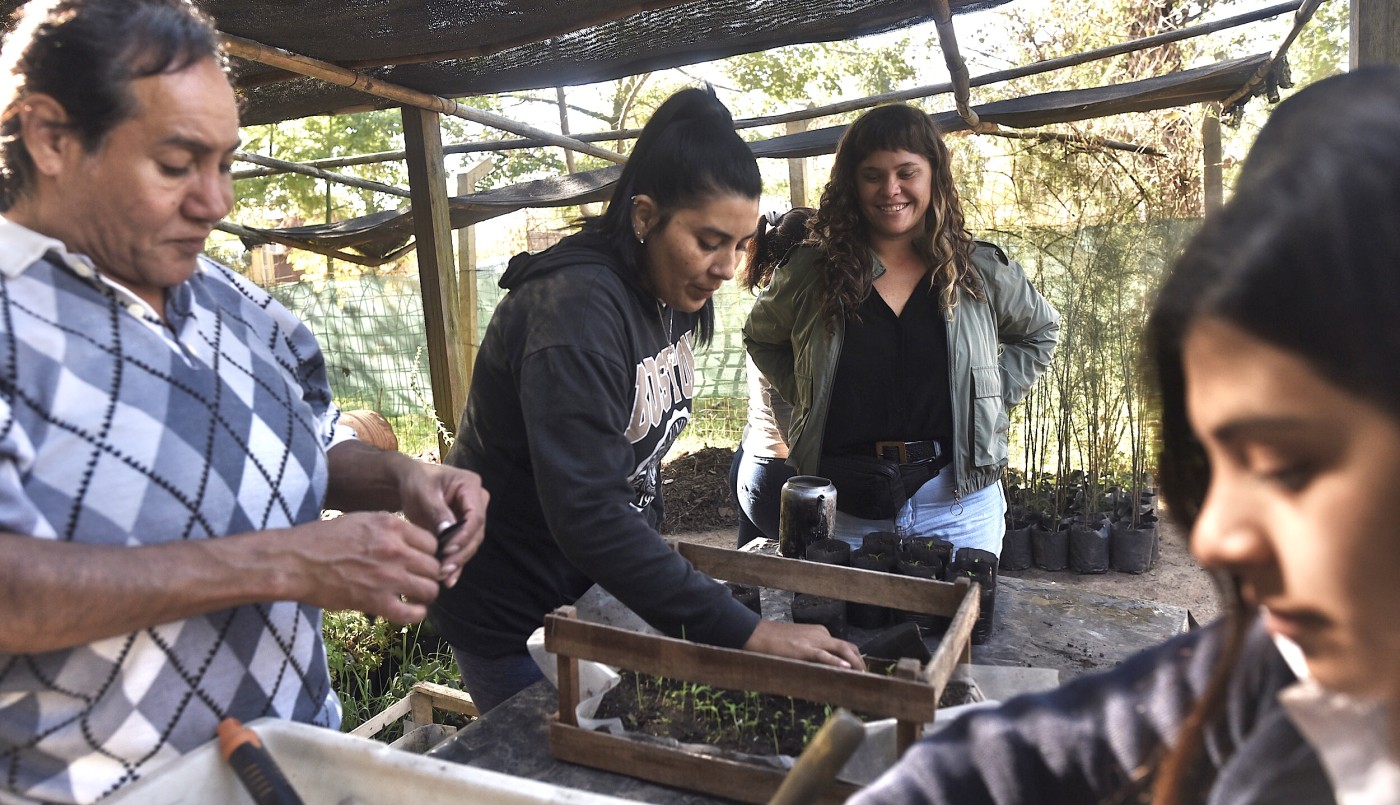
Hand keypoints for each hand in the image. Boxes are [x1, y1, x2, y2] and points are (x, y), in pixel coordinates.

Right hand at [282, 512, 442, 622]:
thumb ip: (390, 530)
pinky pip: (413, 613)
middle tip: (419, 580)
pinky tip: (410, 611)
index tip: (422, 561)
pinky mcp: (376, 601)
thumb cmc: (323, 539)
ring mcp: (387, 576)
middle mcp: (395, 549)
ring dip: (425, 595)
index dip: (430, 554)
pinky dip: (416, 615)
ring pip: (430, 589)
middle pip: (435, 566)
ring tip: (415, 596)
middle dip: (429, 575)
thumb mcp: (362, 520)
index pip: (433, 542)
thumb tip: (411, 543)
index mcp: (391, 526)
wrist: (295, 561)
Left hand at [392, 460, 488, 588]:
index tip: (448, 549)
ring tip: (443, 576)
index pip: (475, 516)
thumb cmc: (416, 481)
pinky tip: (448, 579)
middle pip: (476, 533)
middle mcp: (477, 502)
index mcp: (471, 486)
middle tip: (444, 569)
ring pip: (471, 544)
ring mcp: (471, 517)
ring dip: (458, 562)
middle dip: (461, 553)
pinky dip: (455, 564)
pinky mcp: (462, 530)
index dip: (464, 535)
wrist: (409, 483)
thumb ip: (438, 510)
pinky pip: (462, 548)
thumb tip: (448, 532)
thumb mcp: (424, 492)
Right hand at [742, 619, 865, 671]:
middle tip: (866, 677)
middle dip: (860, 662)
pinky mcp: (803, 649)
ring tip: (862, 676)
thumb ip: (813, 653)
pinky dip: (837, 662)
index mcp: (820, 633)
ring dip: (855, 663)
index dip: (856, 659)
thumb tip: (824, 670)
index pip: (844, 646)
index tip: (860, 672)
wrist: (756, 634)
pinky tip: (846, 669)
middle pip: (848, 647)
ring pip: (841, 649)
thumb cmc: (775, 641)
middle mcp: (820, 634)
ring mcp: (813, 640)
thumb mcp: (799, 643)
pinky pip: (824, 656)